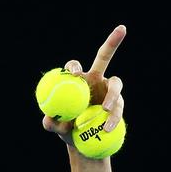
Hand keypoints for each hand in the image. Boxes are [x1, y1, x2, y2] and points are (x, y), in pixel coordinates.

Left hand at [43, 25, 126, 144]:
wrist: (83, 142)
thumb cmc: (67, 128)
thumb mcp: (57, 127)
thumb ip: (52, 123)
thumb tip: (48, 119)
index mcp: (77, 81)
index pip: (74, 66)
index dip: (73, 67)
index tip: (74, 74)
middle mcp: (95, 80)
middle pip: (105, 56)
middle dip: (113, 41)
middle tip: (122, 29)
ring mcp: (109, 91)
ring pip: (116, 84)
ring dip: (112, 95)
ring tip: (105, 109)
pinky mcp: (119, 105)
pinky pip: (118, 109)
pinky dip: (113, 118)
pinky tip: (107, 127)